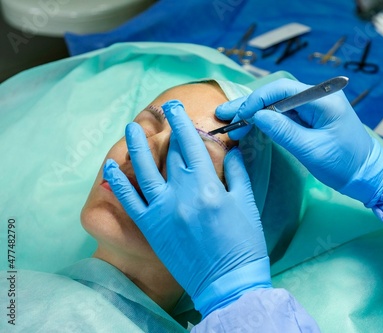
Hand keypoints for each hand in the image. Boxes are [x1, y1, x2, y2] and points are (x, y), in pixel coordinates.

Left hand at [103, 100, 270, 316]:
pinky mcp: (151, 228)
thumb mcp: (247, 204)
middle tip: (160, 113)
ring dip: (135, 146)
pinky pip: (130, 201)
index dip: (183, 122)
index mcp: (209, 186)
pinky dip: (118, 182)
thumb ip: (237, 173)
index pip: (192, 145)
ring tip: (131, 127)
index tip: (176, 107)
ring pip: (143, 170)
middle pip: (169, 154)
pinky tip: (111, 166)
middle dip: (165, 130)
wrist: (228, 282)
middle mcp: (183, 194)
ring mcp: (163, 210)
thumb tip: (230, 150)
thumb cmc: (244, 244)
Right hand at [216, 79, 382, 205]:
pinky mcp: (311, 117)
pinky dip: (265, 120)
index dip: (256, 101)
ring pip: (276, 104)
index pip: (281, 90)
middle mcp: (317, 96)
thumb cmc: (344, 164)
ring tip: (230, 122)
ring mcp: (314, 106)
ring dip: (254, 113)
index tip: (239, 117)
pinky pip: (283, 114)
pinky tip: (248, 125)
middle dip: (249, 105)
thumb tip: (256, 116)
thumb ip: (283, 131)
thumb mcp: (312, 150)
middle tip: (223, 114)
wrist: (367, 174)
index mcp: (322, 99)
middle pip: (276, 94)